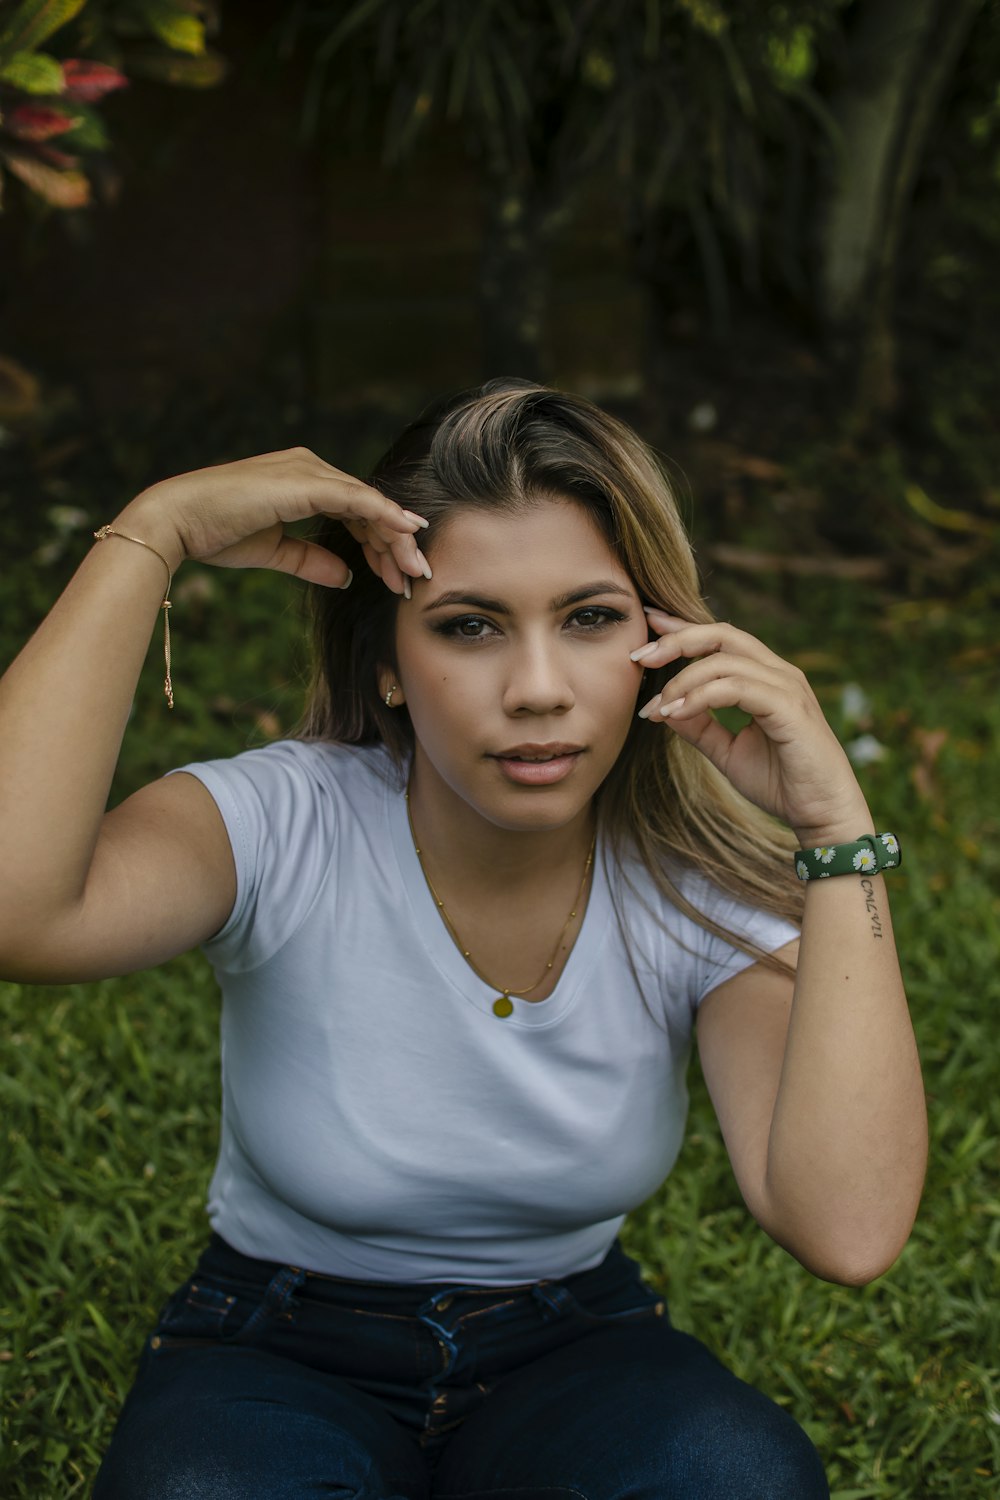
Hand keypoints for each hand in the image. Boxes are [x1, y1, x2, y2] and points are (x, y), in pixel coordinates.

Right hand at [117, 447, 429, 594]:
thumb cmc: (215, 533)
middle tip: (417, 577)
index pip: (356, 511)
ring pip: (368, 504)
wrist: (177, 521)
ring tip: (414, 570)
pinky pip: (356, 499)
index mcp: (302, 481)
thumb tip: (346, 576)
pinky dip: (383, 517)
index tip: (398, 575)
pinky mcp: (304, 481)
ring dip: (394, 538)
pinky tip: (405, 535)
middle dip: (395, 545)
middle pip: (368, 507)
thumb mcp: (274, 551)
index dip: (380, 543)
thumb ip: (312, 560)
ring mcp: (307, 470)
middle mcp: (309, 467)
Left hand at [632, 610, 870, 844]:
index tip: (648, 623)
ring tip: (657, 706)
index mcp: (766, 677)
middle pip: (722, 635)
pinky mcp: (790, 708)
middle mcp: (778, 673)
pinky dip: (701, 696)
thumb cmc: (781, 782)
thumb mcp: (727, 751)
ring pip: (725, 661)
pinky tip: (676, 713)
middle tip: (639, 657)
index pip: (721, 638)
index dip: (683, 628)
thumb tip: (663, 707)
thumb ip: (698, 726)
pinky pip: (737, 688)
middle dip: (676, 641)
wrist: (821, 814)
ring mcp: (787, 687)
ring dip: (682, 680)